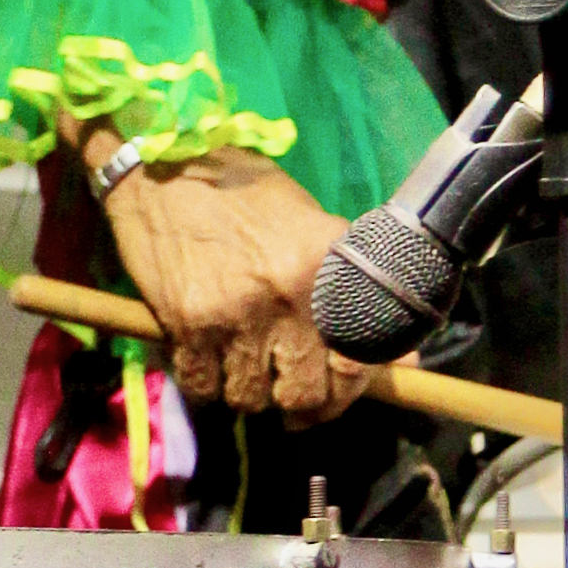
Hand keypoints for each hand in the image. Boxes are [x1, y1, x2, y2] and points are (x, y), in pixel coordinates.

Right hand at [93, 148, 364, 423]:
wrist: (160, 161)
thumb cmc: (239, 188)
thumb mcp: (307, 223)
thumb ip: (352, 291)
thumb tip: (408, 361)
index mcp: (324, 266)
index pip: (355, 360)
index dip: (346, 390)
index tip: (332, 391)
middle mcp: (286, 295)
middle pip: (304, 393)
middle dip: (298, 405)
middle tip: (284, 392)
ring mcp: (235, 313)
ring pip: (251, 398)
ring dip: (248, 393)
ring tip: (241, 369)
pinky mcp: (187, 323)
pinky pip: (202, 387)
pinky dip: (206, 385)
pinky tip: (206, 362)